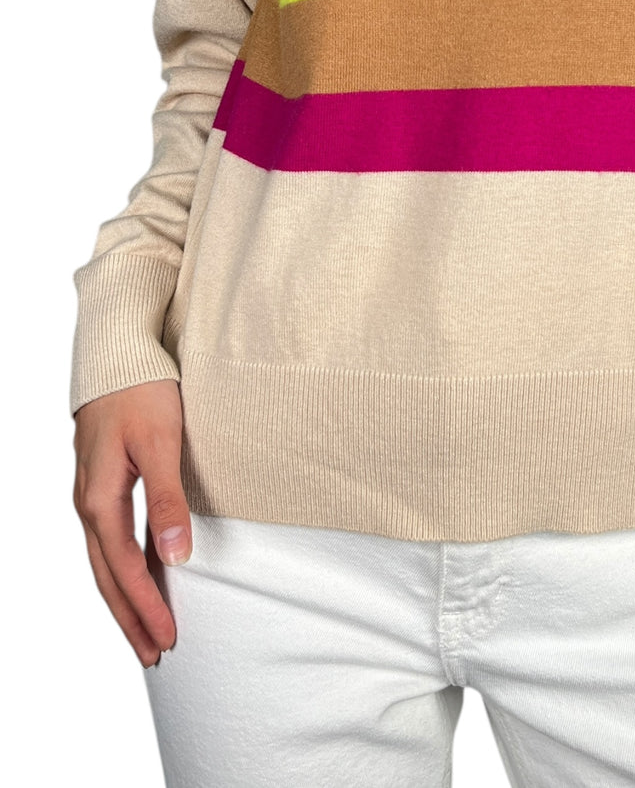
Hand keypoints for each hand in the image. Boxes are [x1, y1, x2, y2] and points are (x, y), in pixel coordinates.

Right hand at [72, 380, 191, 666]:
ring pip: (105, 560)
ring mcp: (92, 492)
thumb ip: (168, 501)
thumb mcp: (161, 443)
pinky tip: (142, 575)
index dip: (146, 607)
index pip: (124, 569)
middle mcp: (89, 502)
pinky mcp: (102, 481)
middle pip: (106, 576)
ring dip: (125, 597)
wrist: (118, 348)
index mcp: (100, 499)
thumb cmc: (142, 390)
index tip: (168, 639)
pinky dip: (124, 566)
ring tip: (146, 630)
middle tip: (154, 655)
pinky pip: (110, 538)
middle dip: (130, 617)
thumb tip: (175, 558)